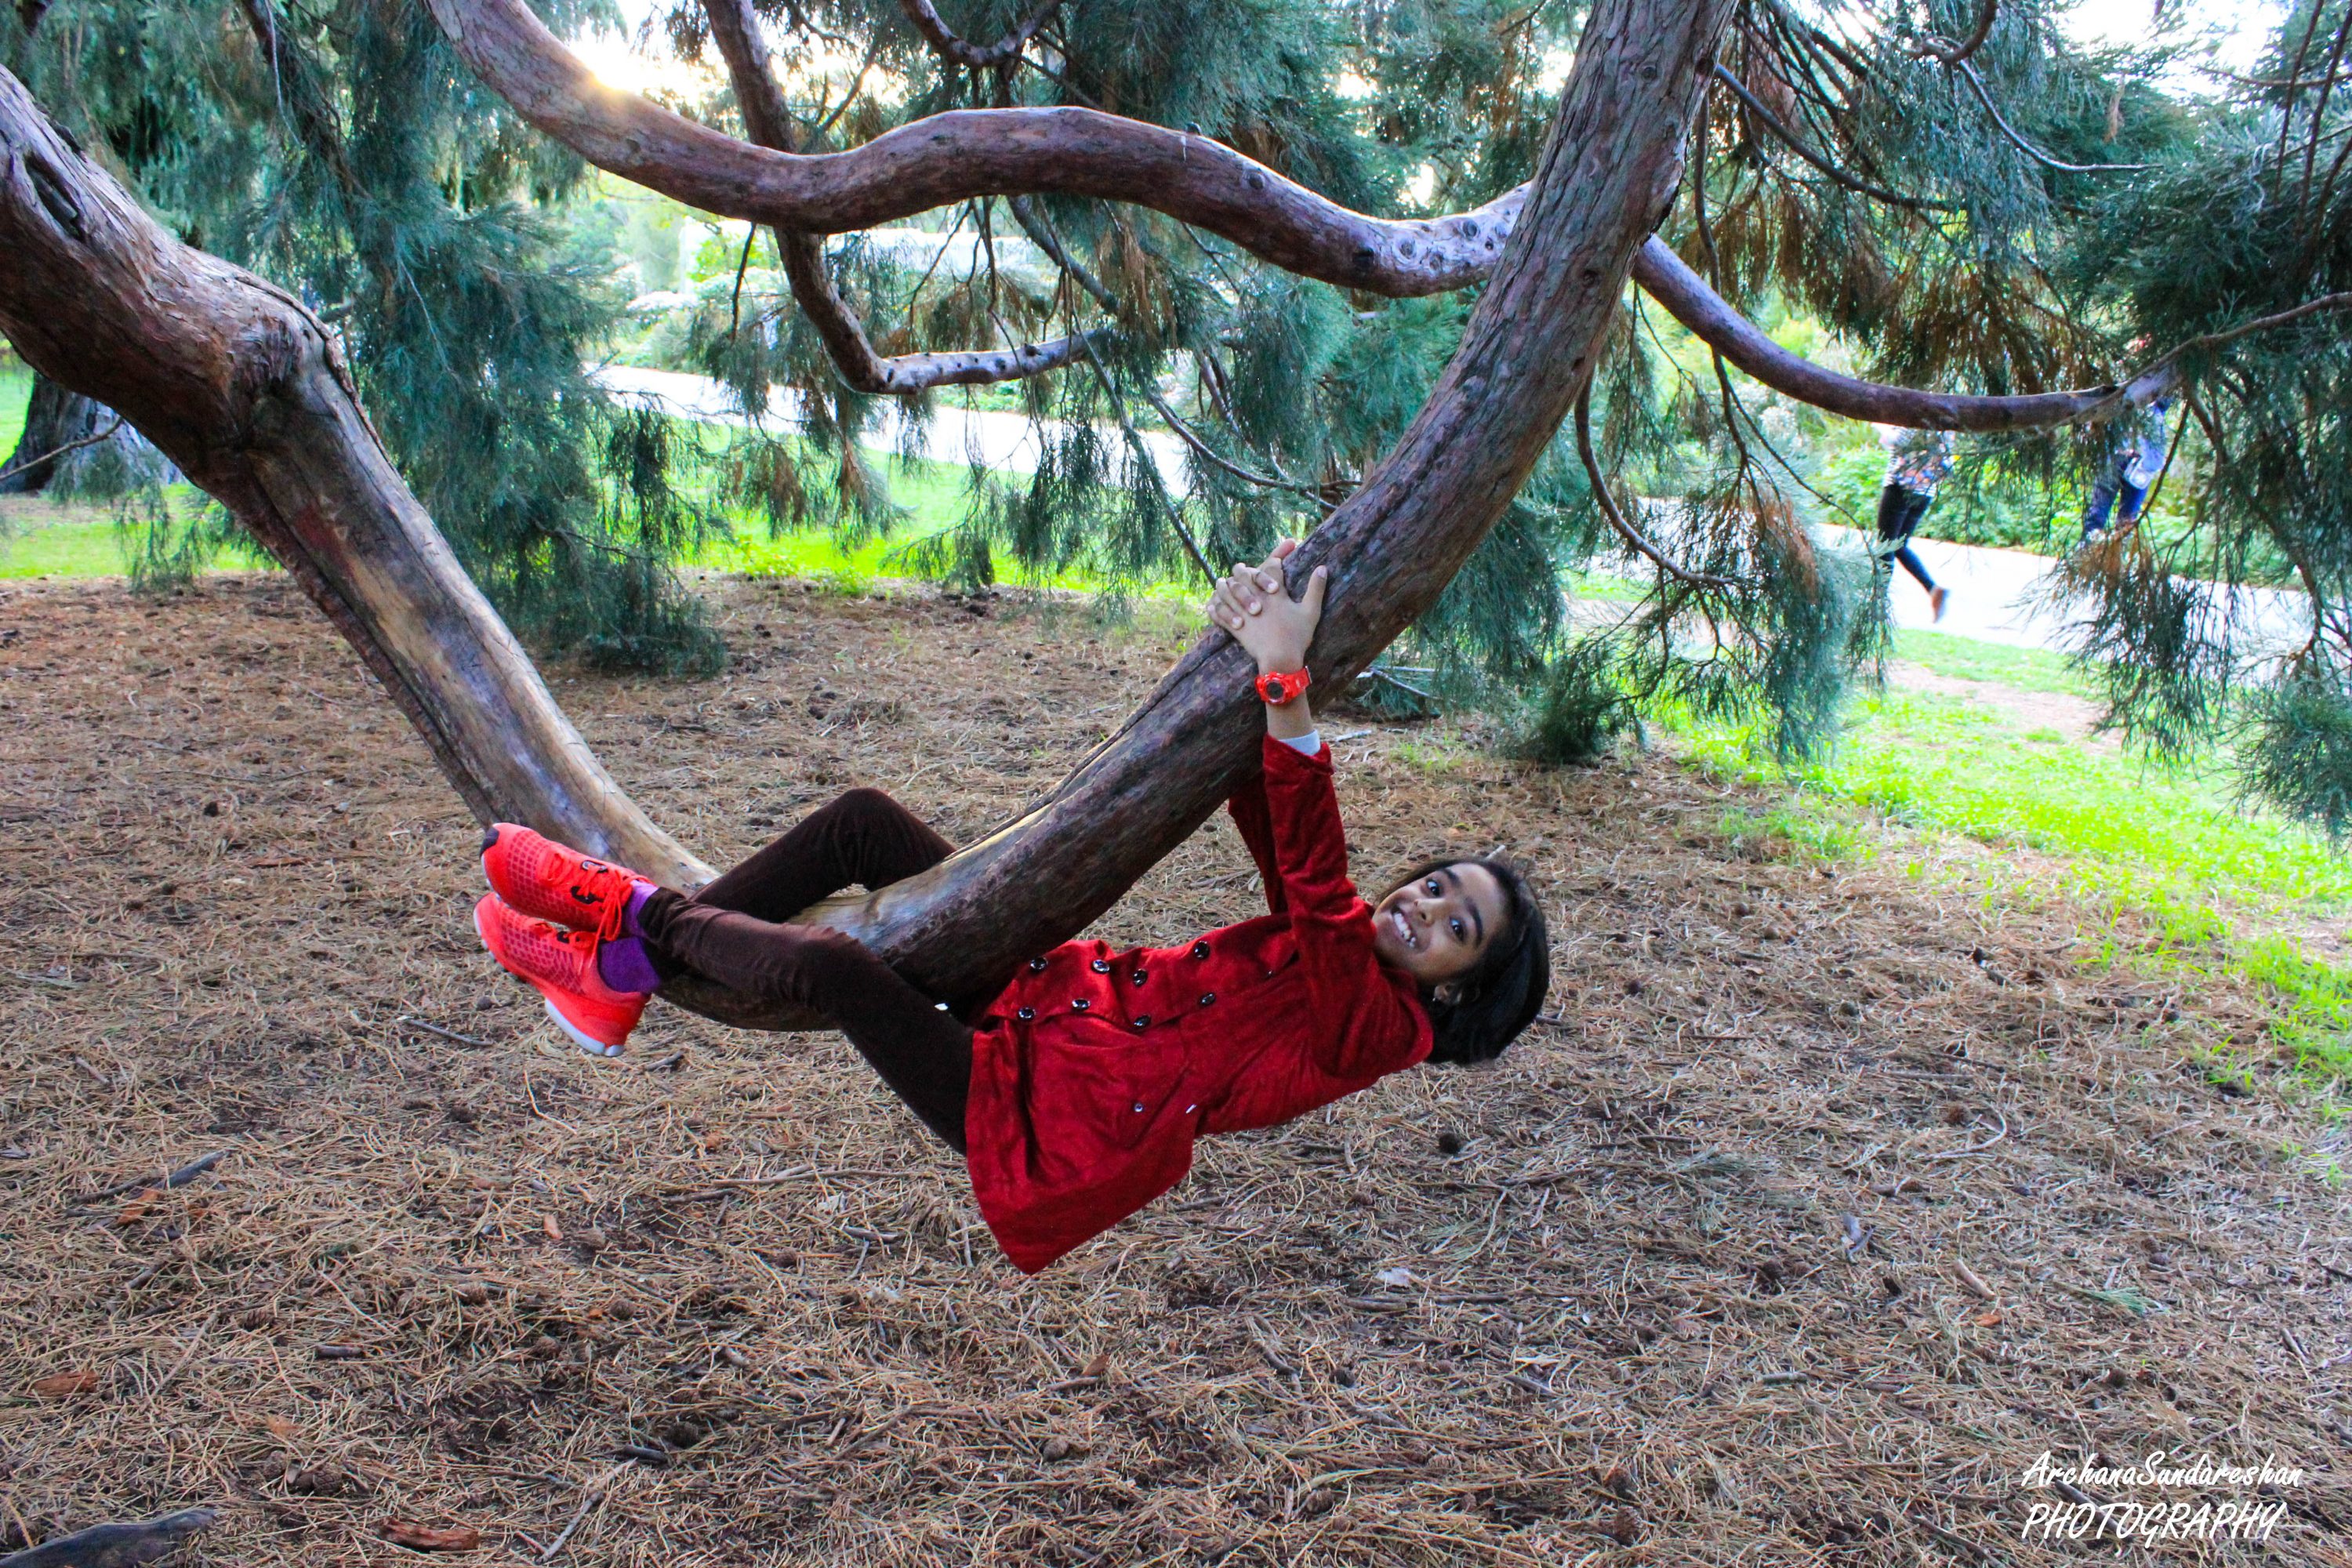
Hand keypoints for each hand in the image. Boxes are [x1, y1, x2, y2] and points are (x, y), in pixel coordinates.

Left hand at [1208, 539, 1328, 673]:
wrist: (1280, 660)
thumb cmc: (1297, 637)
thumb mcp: (1311, 612)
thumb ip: (1316, 589)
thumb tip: (1324, 568)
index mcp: (1275, 594)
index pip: (1271, 568)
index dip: (1273, 561)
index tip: (1274, 560)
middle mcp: (1257, 599)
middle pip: (1245, 576)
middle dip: (1243, 570)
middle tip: (1240, 568)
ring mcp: (1244, 613)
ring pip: (1228, 592)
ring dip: (1224, 586)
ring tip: (1221, 582)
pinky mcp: (1236, 627)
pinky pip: (1220, 615)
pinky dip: (1215, 609)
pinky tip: (1211, 605)